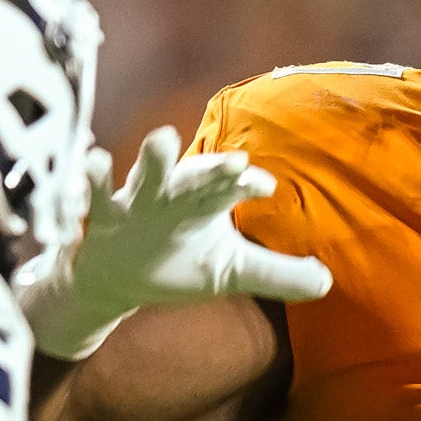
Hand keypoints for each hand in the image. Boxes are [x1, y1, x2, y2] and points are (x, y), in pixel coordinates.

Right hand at [18, 127, 332, 360]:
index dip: (246, 184)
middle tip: (234, 160)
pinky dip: (92, 179)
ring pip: (146, 176)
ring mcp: (136, 205)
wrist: (114, 284)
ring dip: (154, 159)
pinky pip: (96, 197)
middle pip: (195, 177)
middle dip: (212, 168)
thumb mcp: (229, 273)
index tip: (263, 185)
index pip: (231, 189)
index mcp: (206, 204)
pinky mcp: (101, 219)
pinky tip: (94, 158)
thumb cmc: (176, 266)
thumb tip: (328, 282)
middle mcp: (174, 196)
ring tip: (162, 137)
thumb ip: (276, 275)